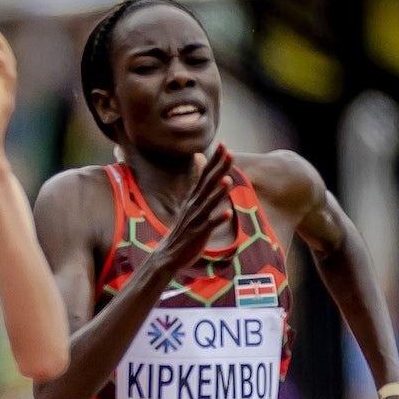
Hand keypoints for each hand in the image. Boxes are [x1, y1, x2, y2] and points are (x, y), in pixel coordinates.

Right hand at [152, 144, 235, 277]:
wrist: (168, 254)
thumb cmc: (184, 227)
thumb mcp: (191, 201)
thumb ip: (198, 180)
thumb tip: (198, 158)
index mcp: (193, 197)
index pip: (205, 174)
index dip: (214, 159)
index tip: (224, 143)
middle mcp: (194, 205)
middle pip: (208, 184)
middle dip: (219, 169)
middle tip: (230, 153)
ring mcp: (195, 219)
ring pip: (208, 204)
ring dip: (218, 193)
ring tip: (228, 181)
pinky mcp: (197, 234)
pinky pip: (209, 225)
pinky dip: (217, 219)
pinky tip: (227, 213)